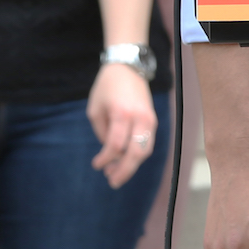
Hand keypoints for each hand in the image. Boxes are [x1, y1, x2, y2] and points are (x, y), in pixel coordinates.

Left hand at [88, 61, 157, 187]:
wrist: (128, 66)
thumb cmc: (107, 86)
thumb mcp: (96, 108)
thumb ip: (102, 132)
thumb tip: (110, 152)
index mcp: (122, 113)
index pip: (116, 145)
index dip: (105, 159)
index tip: (96, 165)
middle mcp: (139, 117)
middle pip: (135, 152)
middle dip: (124, 170)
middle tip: (112, 182)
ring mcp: (149, 118)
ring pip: (145, 150)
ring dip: (132, 165)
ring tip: (117, 174)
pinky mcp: (153, 120)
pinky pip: (147, 143)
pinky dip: (137, 155)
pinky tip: (125, 160)